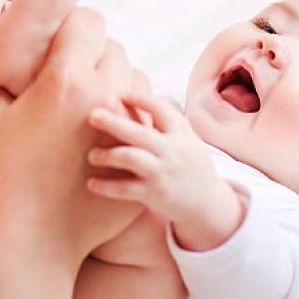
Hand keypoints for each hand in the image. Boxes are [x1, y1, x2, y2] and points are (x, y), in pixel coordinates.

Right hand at [0, 8, 144, 298]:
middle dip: (92, 52)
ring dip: (114, 81)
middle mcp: (105, 97)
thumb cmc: (2, 174)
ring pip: (134, 79)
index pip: (88, 21)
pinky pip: (143, 116)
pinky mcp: (138, 154)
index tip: (62, 35)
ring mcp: (127, 128)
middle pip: (114, 48)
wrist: (29, 239)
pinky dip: (126, 113)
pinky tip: (101, 130)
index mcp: (65, 81)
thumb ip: (12, 71)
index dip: (73, 23)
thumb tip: (26, 52)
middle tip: (68, 72)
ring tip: (87, 103)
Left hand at [85, 93, 228, 223]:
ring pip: (131, 158)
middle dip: (114, 123)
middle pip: (139, 133)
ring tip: (91, 155)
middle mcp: (172, 151)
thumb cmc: (190, 165)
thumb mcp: (187, 139)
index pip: (161, 109)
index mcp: (180, 135)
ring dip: (108, 155)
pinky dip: (106, 186)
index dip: (140, 99)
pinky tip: (91, 182)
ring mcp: (162, 173)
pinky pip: (125, 189)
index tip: (119, 94)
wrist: (207, 203)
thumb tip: (139, 95)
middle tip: (93, 115)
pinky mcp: (153, 194)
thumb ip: (168, 120)